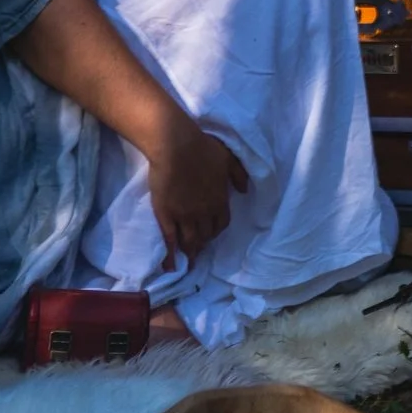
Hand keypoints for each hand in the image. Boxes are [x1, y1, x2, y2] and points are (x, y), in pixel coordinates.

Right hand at [146, 118, 246, 267]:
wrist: (176, 147)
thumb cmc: (203, 149)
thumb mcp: (229, 159)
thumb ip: (238, 176)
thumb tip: (245, 191)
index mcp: (220, 200)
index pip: (221, 224)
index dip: (216, 230)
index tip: (212, 232)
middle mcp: (204, 213)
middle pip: (205, 236)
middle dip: (203, 243)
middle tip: (198, 248)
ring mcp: (184, 216)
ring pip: (189, 241)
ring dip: (190, 252)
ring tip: (188, 260)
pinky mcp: (166, 215)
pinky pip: (170, 240)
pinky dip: (171, 255)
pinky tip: (170, 265)